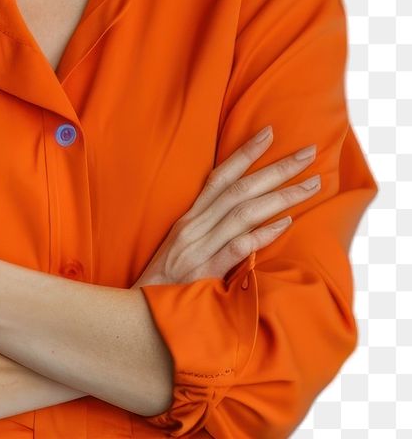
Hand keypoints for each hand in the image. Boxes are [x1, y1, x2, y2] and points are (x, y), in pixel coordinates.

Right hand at [131, 126, 321, 288]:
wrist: (137, 317)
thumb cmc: (164, 285)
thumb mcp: (182, 250)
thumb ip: (209, 233)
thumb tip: (243, 221)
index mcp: (189, 218)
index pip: (220, 176)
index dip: (244, 152)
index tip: (270, 132)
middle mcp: (194, 226)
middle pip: (240, 188)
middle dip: (276, 168)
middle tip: (308, 152)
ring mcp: (198, 248)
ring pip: (244, 211)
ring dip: (281, 195)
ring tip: (312, 184)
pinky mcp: (204, 272)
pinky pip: (237, 247)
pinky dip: (261, 233)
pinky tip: (285, 222)